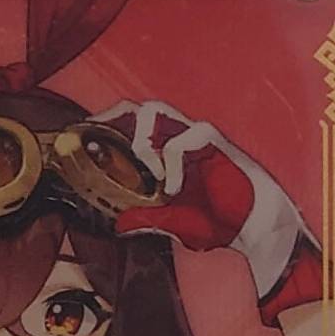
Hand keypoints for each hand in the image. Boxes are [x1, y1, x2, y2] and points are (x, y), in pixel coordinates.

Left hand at [92, 100, 256, 249]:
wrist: (254, 228)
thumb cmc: (218, 220)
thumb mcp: (172, 223)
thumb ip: (146, 220)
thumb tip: (119, 225)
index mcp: (163, 151)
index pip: (129, 123)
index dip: (104, 125)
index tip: (80, 141)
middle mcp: (176, 137)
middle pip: (137, 108)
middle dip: (112, 121)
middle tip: (100, 150)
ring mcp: (195, 136)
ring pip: (156, 112)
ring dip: (142, 143)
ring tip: (150, 176)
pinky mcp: (214, 142)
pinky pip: (182, 140)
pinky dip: (172, 164)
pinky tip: (174, 189)